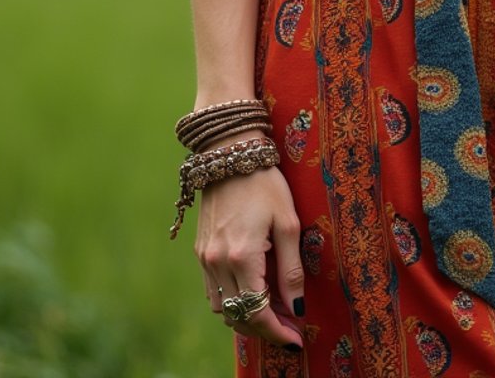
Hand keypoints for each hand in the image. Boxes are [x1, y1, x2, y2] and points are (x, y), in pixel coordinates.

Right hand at [196, 156, 304, 349]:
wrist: (230, 154)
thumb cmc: (265, 184)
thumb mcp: (289, 223)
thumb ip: (291, 269)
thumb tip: (295, 307)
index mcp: (242, 257)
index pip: (257, 313)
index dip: (277, 333)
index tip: (295, 341)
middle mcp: (217, 263)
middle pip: (238, 317)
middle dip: (264, 330)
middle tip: (289, 328)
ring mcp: (204, 259)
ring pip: (222, 309)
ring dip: (246, 317)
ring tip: (273, 312)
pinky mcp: (199, 252)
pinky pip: (213, 292)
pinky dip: (231, 301)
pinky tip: (252, 293)